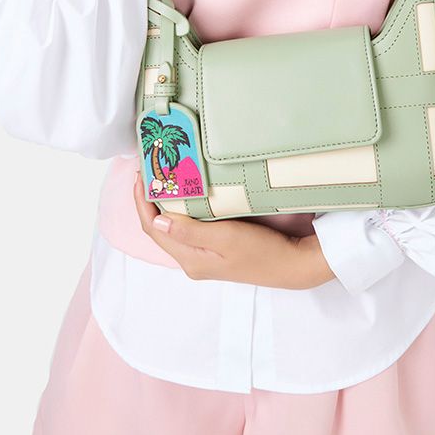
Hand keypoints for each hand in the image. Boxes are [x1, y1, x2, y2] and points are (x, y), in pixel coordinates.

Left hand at [133, 170, 334, 289]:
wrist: (293, 264)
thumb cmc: (263, 252)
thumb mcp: (226, 238)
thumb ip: (190, 231)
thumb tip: (157, 221)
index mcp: (190, 259)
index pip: (153, 229)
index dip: (142, 202)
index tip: (141, 174)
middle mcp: (192, 259)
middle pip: (159, 228)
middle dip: (149, 200)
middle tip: (148, 170)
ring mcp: (204, 255)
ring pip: (173, 227)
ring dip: (163, 204)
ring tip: (161, 177)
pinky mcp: (216, 248)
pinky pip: (188, 227)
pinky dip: (181, 209)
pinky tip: (186, 194)